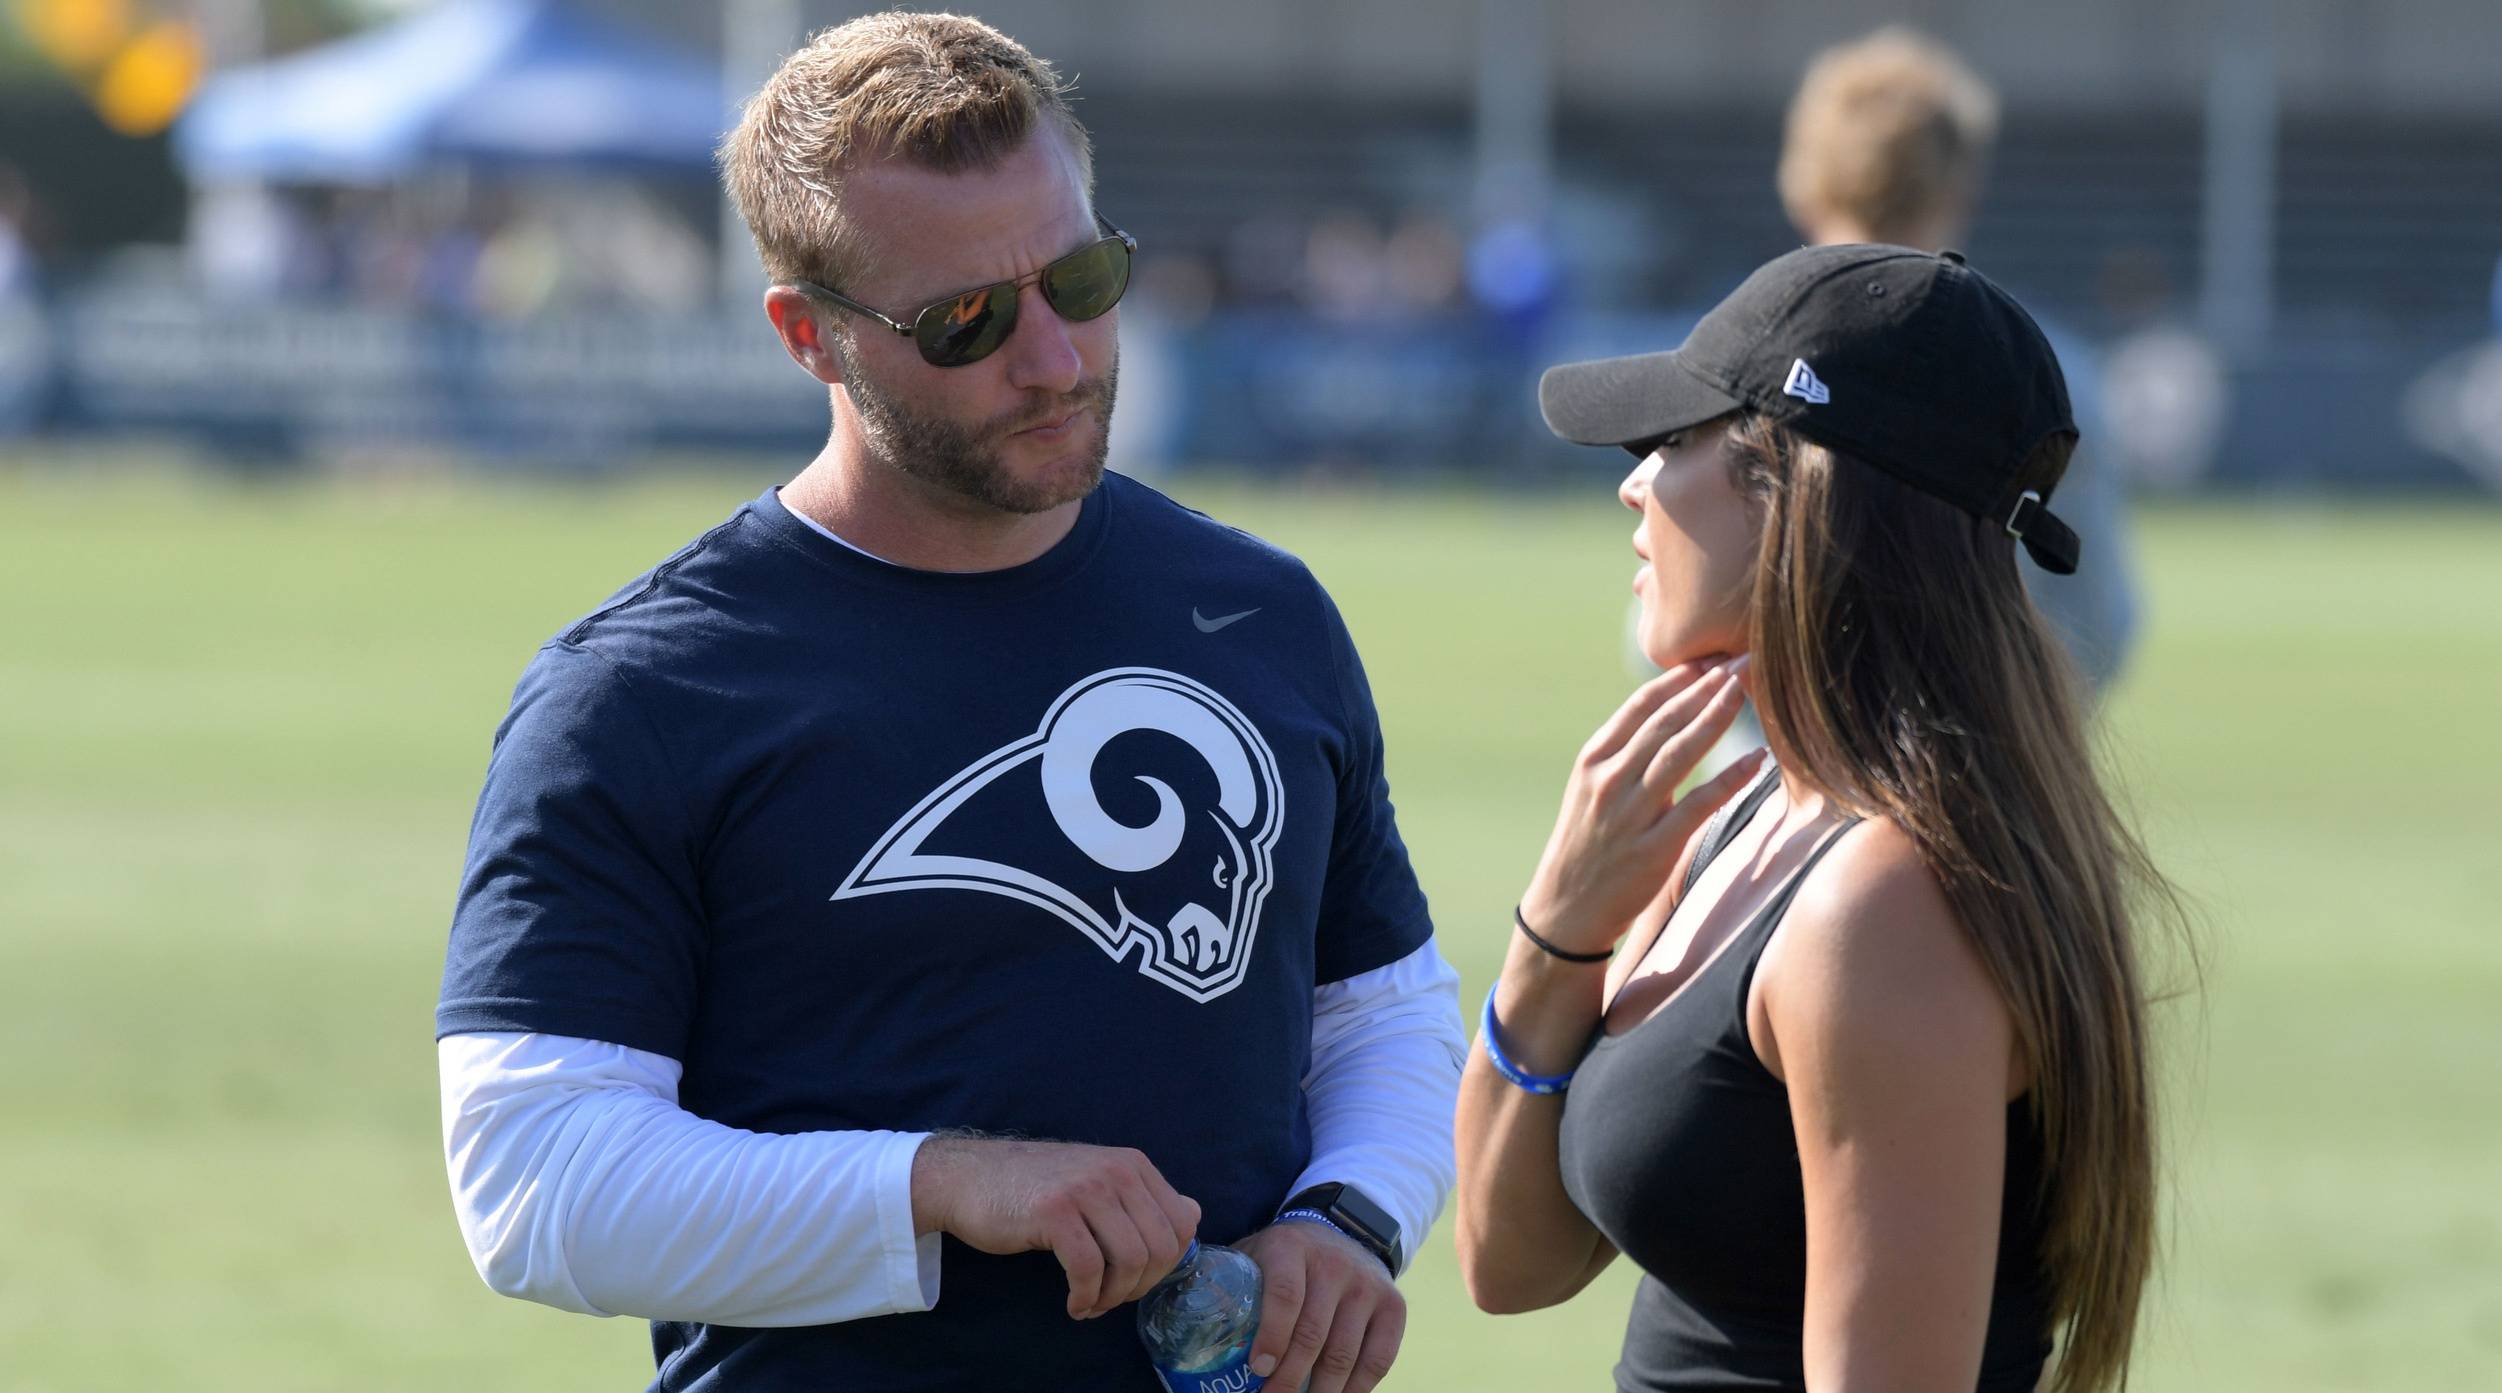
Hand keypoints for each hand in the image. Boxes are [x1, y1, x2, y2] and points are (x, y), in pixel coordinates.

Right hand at [910, 1135, 1199, 1318]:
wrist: (970, 1177)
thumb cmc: (1037, 1188)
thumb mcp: (1099, 1180)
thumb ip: (1144, 1198)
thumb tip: (1193, 1216)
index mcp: (1133, 1164)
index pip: (1182, 1225)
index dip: (1164, 1266)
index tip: (1135, 1282)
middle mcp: (1116, 1170)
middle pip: (1160, 1248)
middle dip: (1140, 1287)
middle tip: (1111, 1299)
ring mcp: (1085, 1188)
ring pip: (1130, 1260)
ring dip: (1113, 1296)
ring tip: (1091, 1303)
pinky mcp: (1054, 1211)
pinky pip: (1089, 1269)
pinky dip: (1086, 1297)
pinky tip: (1074, 1303)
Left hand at [1236, 1220, 1403, 1392]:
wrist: (1343, 1229)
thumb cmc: (1284, 1256)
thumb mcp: (1256, 1252)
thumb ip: (1228, 1279)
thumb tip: (1187, 1321)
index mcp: (1292, 1248)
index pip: (1285, 1295)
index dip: (1272, 1336)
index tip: (1258, 1370)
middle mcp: (1334, 1265)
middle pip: (1314, 1333)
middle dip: (1289, 1379)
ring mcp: (1367, 1286)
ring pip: (1345, 1353)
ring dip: (1321, 1392)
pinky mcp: (1393, 1306)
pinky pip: (1379, 1359)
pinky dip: (1357, 1390)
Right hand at [1517, 656, 1766, 955]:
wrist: (1566, 909)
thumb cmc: (1585, 847)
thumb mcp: (1591, 792)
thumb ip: (1625, 759)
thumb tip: (1671, 722)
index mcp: (1593, 761)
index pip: (1639, 708)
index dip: (1677, 681)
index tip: (1708, 661)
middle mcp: (1609, 780)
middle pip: (1664, 722)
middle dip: (1705, 688)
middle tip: (1739, 662)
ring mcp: (1631, 814)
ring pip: (1680, 753)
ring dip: (1715, 718)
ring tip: (1745, 692)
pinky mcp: (1654, 848)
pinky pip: (1699, 805)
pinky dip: (1730, 778)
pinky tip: (1757, 759)